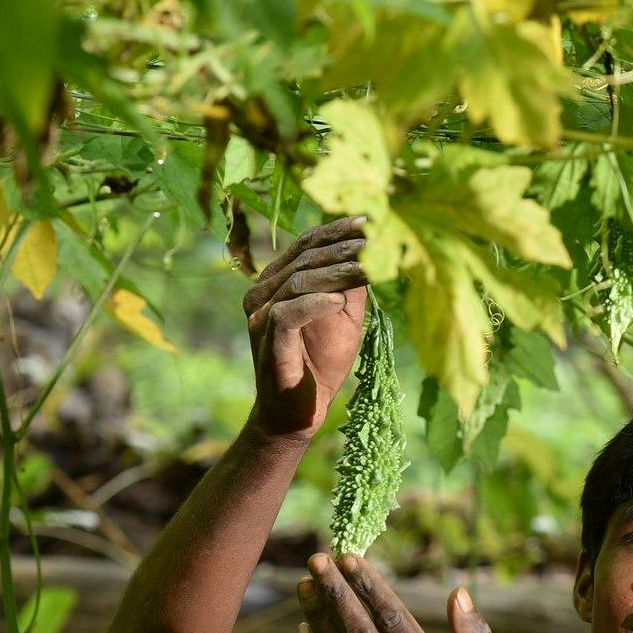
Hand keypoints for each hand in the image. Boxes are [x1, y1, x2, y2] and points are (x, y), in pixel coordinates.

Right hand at [241, 214, 370, 442]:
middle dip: (340, 248)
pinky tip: (339, 302)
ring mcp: (260, 316)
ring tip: (364, 268)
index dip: (336, 230)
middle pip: (303, 258)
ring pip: (297, 282)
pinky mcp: (266, 340)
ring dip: (334, 273)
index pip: (306, 244)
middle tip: (372, 240)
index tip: (368, 219)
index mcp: (278, 281)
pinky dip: (314, 305)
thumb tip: (371, 250)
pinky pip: (288, 314)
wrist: (298, 413)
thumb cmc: (321, 363)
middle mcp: (262, 293)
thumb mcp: (345, 317)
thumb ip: (352, 285)